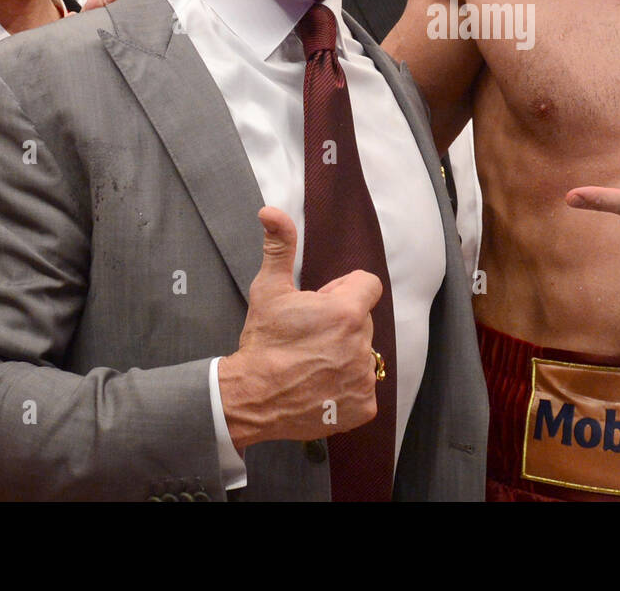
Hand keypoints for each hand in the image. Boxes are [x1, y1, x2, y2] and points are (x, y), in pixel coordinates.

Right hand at [218, 207, 382, 451]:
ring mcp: (364, 378)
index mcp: (347, 312)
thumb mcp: (269, 289)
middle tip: (310, 336)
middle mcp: (362, 345)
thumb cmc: (262, 342)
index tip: (323, 304)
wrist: (250, 398)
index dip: (345, 291)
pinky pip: (364, 389)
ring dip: (345, 355)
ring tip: (312, 362)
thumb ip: (280, 247)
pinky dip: (347, 389)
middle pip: (363, 321)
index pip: (368, 286)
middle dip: (343, 323)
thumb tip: (271, 212)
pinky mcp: (363, 407)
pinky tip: (321, 386)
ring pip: (363, 354)